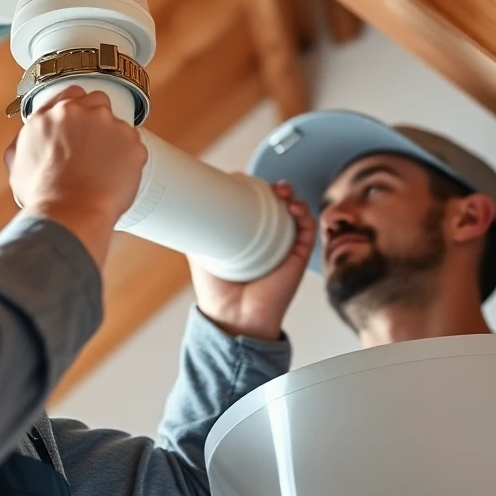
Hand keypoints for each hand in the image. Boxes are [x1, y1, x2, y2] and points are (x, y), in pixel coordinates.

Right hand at [6, 85, 147, 265]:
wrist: (70, 214)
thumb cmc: (44, 196)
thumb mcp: (18, 163)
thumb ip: (27, 139)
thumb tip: (32, 134)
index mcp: (50, 115)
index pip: (71, 95)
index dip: (77, 109)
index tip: (81, 122)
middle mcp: (79, 113)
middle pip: (97, 102)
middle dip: (97, 121)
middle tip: (94, 147)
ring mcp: (108, 125)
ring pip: (118, 125)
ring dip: (113, 141)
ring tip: (104, 169)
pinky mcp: (131, 142)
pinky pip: (134, 145)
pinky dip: (128, 159)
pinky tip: (115, 176)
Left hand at [189, 182, 314, 340]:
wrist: (232, 316)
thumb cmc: (217, 292)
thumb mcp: (200, 252)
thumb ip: (197, 230)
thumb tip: (187, 208)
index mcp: (247, 236)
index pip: (256, 204)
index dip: (255, 188)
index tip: (245, 178)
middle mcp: (268, 239)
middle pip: (278, 205)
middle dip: (275, 188)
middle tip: (266, 185)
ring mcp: (284, 247)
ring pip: (295, 213)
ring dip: (291, 197)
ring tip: (281, 192)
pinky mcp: (298, 258)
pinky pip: (308, 231)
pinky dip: (305, 215)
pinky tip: (295, 208)